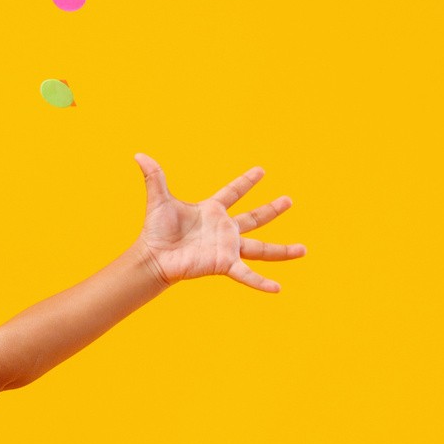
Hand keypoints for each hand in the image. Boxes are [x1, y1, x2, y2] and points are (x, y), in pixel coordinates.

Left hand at [131, 154, 305, 292]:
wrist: (153, 257)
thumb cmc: (156, 231)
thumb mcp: (159, 200)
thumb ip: (154, 176)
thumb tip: (139, 155)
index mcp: (212, 211)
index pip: (233, 193)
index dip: (246, 182)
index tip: (261, 171)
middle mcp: (224, 229)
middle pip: (254, 218)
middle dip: (272, 210)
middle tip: (289, 200)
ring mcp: (227, 247)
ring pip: (261, 249)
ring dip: (282, 251)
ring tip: (304, 250)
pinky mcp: (224, 264)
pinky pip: (246, 273)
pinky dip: (261, 282)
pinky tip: (278, 288)